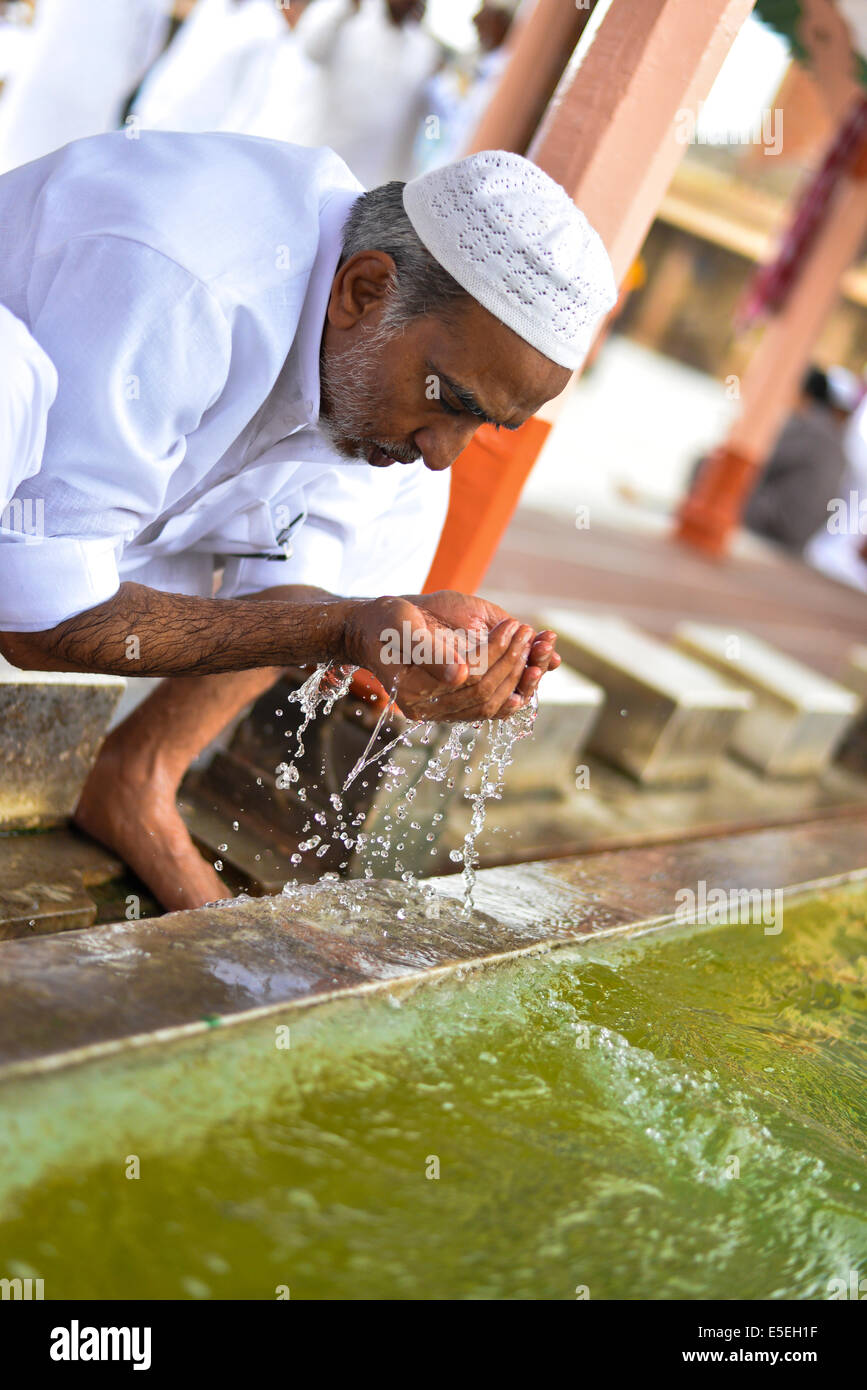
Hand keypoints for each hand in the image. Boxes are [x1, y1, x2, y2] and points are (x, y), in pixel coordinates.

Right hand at [342, 592, 558, 721]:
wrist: (371, 631)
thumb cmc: (384, 623)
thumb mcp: (403, 628)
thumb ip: (429, 651)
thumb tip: (460, 674)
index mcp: (414, 693)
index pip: (468, 680)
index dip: (495, 653)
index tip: (513, 625)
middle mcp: (429, 709)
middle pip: (484, 695)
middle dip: (512, 662)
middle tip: (528, 632)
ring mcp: (440, 709)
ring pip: (491, 705)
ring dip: (519, 677)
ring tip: (538, 648)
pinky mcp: (451, 703)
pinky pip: (488, 706)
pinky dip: (513, 691)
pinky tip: (531, 675)